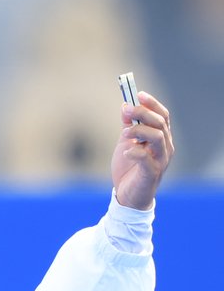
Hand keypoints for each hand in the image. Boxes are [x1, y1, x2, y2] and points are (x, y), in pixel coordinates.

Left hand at [111, 90, 173, 209]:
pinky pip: (147, 158)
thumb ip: (128, 127)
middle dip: (142, 113)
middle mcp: (165, 148)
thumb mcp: (125, 143)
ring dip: (139, 131)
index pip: (163, 116)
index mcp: (161, 139)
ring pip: (158, 137)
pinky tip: (126, 152)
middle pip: (160, 123)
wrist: (127, 196)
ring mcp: (160, 161)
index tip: (138, 94)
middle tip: (126, 110)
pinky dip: (135, 152)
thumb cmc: (128, 169)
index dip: (152, 104)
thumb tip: (125, 107)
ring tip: (124, 134)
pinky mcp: (152, 174)